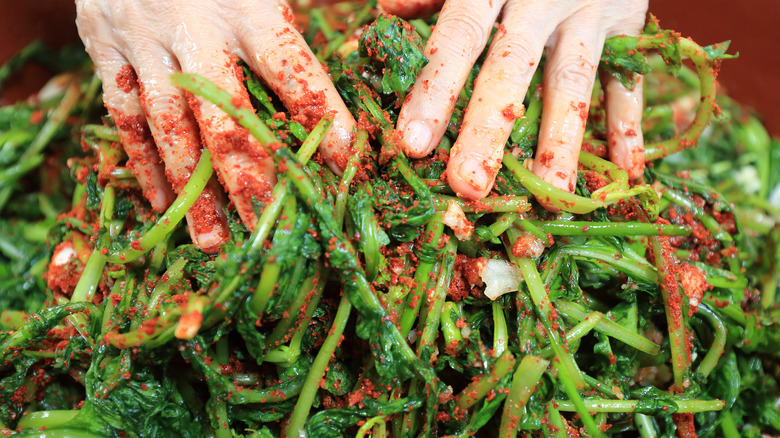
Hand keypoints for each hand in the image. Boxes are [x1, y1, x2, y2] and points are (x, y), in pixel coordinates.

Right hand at [76, 0, 355, 251]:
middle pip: (226, 115)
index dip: (323, 120)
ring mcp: (144, 40)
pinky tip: (163, 204)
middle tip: (272, 230)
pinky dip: (142, 163)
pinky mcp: (104, 47)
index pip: (293, 72)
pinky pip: (123, 115)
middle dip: (251, 179)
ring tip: (215, 243)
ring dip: (192, 191)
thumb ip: (305, 12)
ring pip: (168, 128)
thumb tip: (368, 44)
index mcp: (249, 7)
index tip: (349, 166)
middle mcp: (194, 27)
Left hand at [381, 0, 647, 203]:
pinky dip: (629, 126)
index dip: (435, 90)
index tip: (412, 144)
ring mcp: (592, 9)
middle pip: (512, 67)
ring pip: (574, 81)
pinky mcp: (630, 23)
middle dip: (489, 130)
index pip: (459, 36)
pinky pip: (630, 79)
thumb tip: (387, 15)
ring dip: (562, 143)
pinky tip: (626, 173)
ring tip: (551, 197)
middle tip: (467, 187)